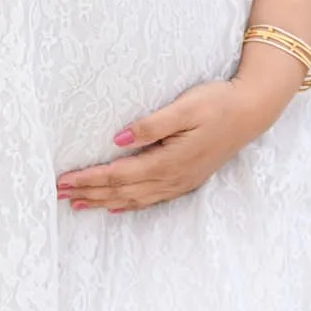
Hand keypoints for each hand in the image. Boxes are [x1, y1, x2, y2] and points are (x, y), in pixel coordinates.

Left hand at [55, 70, 297, 212]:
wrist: (252, 112)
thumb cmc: (217, 103)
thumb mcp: (184, 107)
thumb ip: (151, 124)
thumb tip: (117, 138)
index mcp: (168, 161)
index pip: (118, 174)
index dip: (89, 178)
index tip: (63, 180)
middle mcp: (172, 177)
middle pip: (121, 191)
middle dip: (88, 193)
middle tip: (57, 194)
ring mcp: (180, 182)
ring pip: (133, 199)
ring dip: (103, 202)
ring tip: (77, 205)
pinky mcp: (186, 179)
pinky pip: (150, 199)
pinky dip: (128, 205)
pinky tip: (115, 208)